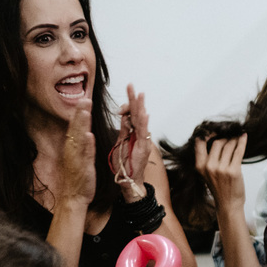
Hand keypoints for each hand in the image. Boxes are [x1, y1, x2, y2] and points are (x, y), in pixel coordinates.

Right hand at [58, 98, 95, 206]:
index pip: (76, 127)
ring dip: (81, 123)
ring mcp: (76, 158)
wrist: (74, 196)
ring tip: (85, 110)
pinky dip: (85, 144)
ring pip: (78, 138)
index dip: (80, 113)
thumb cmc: (79, 179)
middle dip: (80, 112)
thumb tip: (84, 133)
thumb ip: (83, 146)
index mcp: (73, 147)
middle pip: (75, 128)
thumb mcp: (81, 158)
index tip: (84, 99)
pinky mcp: (82, 167)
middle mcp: (72, 150)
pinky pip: (84, 154)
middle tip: (85, 98)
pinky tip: (88, 134)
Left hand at [116, 84, 150, 200]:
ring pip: (141, 121)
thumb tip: (124, 114)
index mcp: (133, 132)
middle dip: (134, 99)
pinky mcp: (143, 149)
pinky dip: (145, 124)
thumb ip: (124, 128)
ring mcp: (143, 142)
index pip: (131, 114)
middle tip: (131, 85)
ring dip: (140, 107)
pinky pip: (144, 135)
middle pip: (137, 114)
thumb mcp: (121, 142)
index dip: (128, 103)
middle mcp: (140, 135)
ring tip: (140, 94)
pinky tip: (145, 114)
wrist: (129, 180)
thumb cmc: (125, 164)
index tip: (125, 92)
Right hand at [194, 131, 247, 213]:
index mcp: (200, 166)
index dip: (208, 134)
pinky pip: (238, 151)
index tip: (216, 131)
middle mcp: (209, 166)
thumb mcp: (207, 173)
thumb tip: (218, 138)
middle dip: (226, 136)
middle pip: (218, 142)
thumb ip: (208, 158)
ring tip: (237, 136)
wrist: (228, 204)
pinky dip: (242, 142)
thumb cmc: (219, 188)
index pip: (200, 142)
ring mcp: (221, 168)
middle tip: (231, 134)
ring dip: (234, 139)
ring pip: (229, 145)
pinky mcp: (234, 170)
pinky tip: (244, 137)